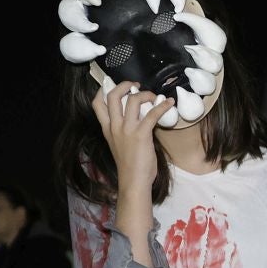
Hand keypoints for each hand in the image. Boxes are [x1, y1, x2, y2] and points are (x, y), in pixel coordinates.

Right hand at [89, 81, 169, 195]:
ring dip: (146, 94)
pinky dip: (163, 106)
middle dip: (124, 85)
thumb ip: (123, 130)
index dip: (103, 90)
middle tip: (136, 86)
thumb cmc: (130, 166)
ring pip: (132, 100)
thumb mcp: (119, 145)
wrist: (133, 181)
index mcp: (107, 129)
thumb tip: (137, 118)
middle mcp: (114, 126)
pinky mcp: (141, 134)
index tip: (114, 86)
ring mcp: (127, 130)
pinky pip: (152, 114)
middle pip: (112, 95)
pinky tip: (169, 103)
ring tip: (154, 96)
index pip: (97, 104)